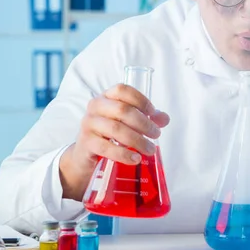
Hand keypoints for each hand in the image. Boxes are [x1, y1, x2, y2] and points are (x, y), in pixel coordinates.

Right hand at [60, 84, 169, 200]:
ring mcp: (89, 124)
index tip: (153, 112)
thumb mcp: (127, 122)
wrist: (85, 153)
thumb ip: (146, 117)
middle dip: (144, 123)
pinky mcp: (86, 143)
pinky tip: (135, 159)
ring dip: (138, 140)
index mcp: (106, 97)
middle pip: (123, 110)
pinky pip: (107, 148)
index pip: (122, 90)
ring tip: (149, 149)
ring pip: (116, 129)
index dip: (140, 100)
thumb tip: (164, 118)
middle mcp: (95, 107)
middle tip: (156, 134)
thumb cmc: (109, 133)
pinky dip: (124, 154)